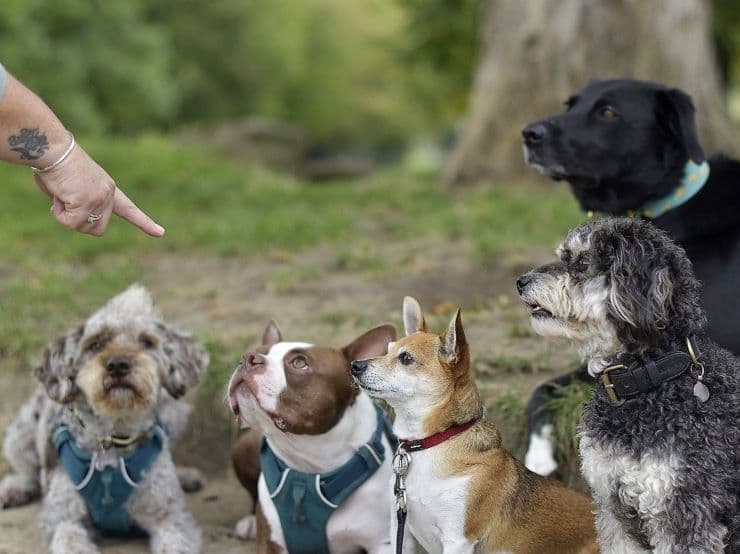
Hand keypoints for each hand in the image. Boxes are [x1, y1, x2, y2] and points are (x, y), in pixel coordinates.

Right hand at [33, 144, 164, 236]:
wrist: (51, 148)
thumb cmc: (54, 164)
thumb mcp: (73, 187)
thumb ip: (80, 202)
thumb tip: (76, 218)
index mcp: (107, 188)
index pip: (128, 208)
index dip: (143, 222)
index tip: (160, 233)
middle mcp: (109, 193)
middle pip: (98, 229)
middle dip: (79, 223)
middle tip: (66, 203)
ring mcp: (100, 197)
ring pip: (82, 226)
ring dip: (66, 217)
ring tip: (62, 193)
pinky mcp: (87, 201)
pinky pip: (70, 222)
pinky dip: (59, 214)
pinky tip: (59, 195)